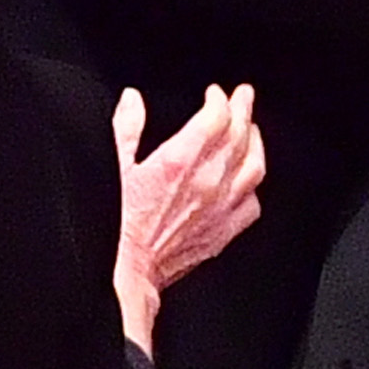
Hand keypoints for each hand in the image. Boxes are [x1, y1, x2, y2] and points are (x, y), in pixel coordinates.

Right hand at [113, 85, 263, 349]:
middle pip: (239, 135)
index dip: (219, 100)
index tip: (215, 94)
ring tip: (252, 130)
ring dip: (255, 143)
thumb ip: (127, 129)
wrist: (125, 275)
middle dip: (243, 110)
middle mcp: (206, 182)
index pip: (216, 117)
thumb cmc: (114, 226)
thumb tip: (132, 100)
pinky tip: (247, 181)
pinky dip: (252, 188)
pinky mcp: (223, 231)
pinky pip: (251, 204)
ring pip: (253, 166)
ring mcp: (219, 207)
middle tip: (244, 96)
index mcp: (179, 162)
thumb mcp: (113, 169)